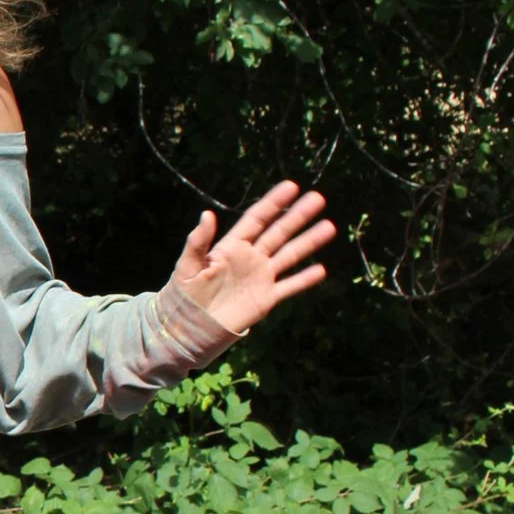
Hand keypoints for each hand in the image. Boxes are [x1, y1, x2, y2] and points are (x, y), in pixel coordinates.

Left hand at [169, 180, 335, 334]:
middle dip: (297, 216)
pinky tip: (321, 269)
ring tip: (329, 226)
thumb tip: (207, 214)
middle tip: (318, 198)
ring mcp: (260, 277)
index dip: (273, 203)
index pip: (257, 219)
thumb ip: (198, 242)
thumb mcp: (187, 266)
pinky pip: (289, 286)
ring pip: (289, 255)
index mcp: (232, 246)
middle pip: (278, 232)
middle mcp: (250, 257)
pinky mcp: (266, 298)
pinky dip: (305, 279)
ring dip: (309, 241)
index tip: (291, 186)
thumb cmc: (184, 294)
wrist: (190, 327)